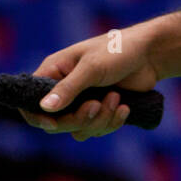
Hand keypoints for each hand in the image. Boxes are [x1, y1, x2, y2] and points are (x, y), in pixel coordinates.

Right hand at [17, 25, 160, 140]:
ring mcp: (82, 102)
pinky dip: (112, 122)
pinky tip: (124, 107)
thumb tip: (44, 108)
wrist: (150, 55)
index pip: (30, 102)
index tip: (54, 124)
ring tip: (116, 98)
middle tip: (97, 105)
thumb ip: (68, 88)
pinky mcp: (100, 110)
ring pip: (79, 130)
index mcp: (54, 72)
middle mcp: (64, 89)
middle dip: (79, 119)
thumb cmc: (118, 51)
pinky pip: (97, 130)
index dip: (37, 117)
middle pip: (56, 122)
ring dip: (100, 120)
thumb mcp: (92, 67)